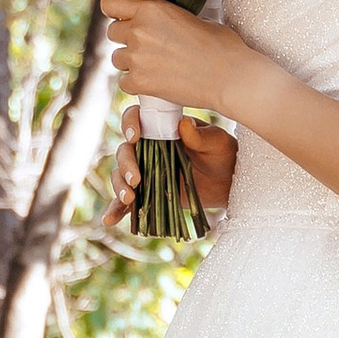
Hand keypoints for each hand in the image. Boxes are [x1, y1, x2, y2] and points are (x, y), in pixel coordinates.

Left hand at [99, 0, 240, 111]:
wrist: (230, 77)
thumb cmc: (222, 45)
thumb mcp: (194, 16)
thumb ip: (167, 16)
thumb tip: (161, 20)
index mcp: (151, 8)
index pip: (109, 2)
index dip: (116, 10)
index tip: (124, 16)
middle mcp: (138, 31)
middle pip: (112, 32)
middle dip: (126, 37)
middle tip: (149, 45)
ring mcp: (137, 58)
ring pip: (116, 58)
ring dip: (131, 61)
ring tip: (155, 65)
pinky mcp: (140, 83)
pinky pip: (125, 82)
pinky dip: (137, 83)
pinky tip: (157, 81)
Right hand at [102, 115, 237, 228]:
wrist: (228, 182)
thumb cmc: (223, 154)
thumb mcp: (217, 142)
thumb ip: (201, 135)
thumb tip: (184, 124)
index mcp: (161, 126)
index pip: (137, 118)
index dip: (130, 124)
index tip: (135, 136)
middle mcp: (148, 147)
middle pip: (124, 150)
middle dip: (126, 164)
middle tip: (136, 179)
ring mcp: (145, 171)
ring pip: (121, 174)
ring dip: (120, 185)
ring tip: (129, 199)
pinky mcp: (147, 193)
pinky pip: (127, 201)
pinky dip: (116, 209)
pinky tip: (110, 219)